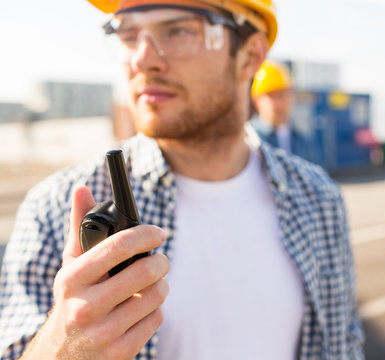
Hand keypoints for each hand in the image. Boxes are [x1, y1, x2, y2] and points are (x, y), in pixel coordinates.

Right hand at [21, 185, 169, 359]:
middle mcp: (84, 308)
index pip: (118, 246)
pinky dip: (155, 312)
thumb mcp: (72, 266)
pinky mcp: (120, 352)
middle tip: (159, 261)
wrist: (62, 355)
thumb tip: (82, 190)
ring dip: (160, 287)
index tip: (159, 233)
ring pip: (157, 296)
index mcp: (73, 279)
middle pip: (146, 272)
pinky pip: (156, 319)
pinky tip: (140, 311)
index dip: (146, 235)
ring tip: (149, 286)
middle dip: (160, 262)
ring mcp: (103, 333)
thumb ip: (80, 227)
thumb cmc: (74, 299)